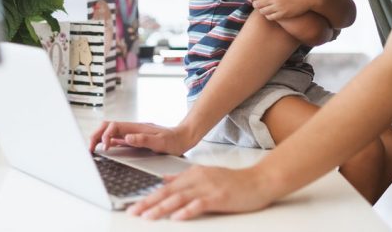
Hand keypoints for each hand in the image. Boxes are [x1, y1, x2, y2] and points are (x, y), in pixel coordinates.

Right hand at [88, 121, 193, 155]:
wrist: (184, 138)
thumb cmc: (175, 140)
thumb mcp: (161, 141)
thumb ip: (144, 139)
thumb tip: (127, 137)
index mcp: (137, 127)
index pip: (114, 126)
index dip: (106, 136)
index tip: (106, 148)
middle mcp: (133, 129)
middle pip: (108, 126)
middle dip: (96, 134)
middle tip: (89, 148)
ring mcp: (133, 133)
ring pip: (111, 132)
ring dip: (100, 138)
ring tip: (92, 148)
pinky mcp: (135, 139)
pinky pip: (118, 138)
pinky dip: (108, 142)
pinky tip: (106, 148)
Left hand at [127, 165, 277, 219]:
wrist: (259, 180)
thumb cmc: (234, 181)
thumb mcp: (205, 174)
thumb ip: (183, 178)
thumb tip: (164, 180)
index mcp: (193, 173)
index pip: (166, 187)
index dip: (148, 196)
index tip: (134, 205)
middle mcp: (198, 178)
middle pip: (168, 192)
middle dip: (148, 203)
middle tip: (133, 211)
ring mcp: (209, 187)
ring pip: (179, 198)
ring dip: (161, 208)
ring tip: (147, 217)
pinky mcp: (219, 197)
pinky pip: (199, 204)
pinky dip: (186, 211)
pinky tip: (176, 217)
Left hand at [250, 0, 318, 19]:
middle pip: (258, 3)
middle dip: (255, 4)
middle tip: (255, 4)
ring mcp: (279, 6)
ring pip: (263, 11)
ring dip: (261, 10)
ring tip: (262, 8)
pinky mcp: (283, 14)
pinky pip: (270, 17)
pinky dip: (267, 15)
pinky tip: (269, 13)